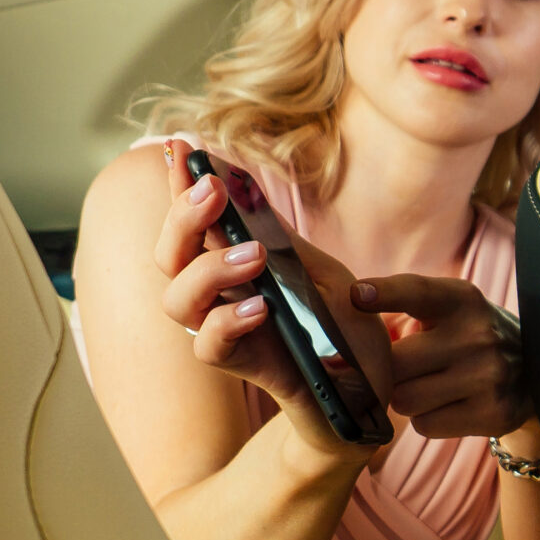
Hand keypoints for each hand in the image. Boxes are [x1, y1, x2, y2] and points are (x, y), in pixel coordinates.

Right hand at [151, 140, 394, 458]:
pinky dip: (228, 322)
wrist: (370, 393)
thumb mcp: (325, 274)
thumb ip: (286, 243)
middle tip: (212, 189)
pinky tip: (259, 306)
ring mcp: (226, 331)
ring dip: (210, 267)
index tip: (179, 146)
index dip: (179, 184)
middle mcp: (219, 296)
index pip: (196, 222)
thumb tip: (249, 198)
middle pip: (169, 254)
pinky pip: (210, 346)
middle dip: (183, 216)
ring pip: (178, 298)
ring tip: (254, 254)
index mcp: (236, 265)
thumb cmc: (345, 332)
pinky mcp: (243, 366)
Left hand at [348, 274, 532, 439]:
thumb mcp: (449, 307)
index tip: (356, 295)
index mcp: (463, 300)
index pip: (419, 292)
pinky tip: (449, 404)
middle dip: (389, 370)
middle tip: (404, 368)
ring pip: (405, 400)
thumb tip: (344, 322)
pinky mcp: (493, 414)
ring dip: (406, 396)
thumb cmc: (468, 335)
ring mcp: (489, 378)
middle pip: (395, 364)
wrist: (535, 373)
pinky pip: (426, 425)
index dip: (386, 293)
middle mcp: (479, 336)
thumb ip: (403, 307)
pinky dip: (427, 418)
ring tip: (430, 385)